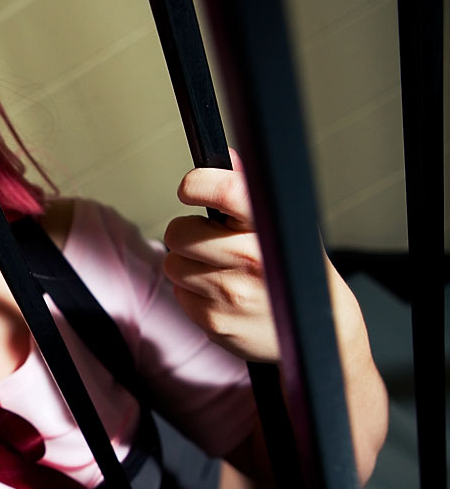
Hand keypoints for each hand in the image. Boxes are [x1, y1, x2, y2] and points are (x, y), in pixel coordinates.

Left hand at [163, 150, 280, 362]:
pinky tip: (220, 294)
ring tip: (217, 269)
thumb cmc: (296, 272)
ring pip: (173, 264)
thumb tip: (226, 156)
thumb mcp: (287, 227)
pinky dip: (192, 292)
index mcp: (272, 228)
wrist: (315, 332)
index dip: (199, 184)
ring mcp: (231, 293)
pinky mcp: (215, 321)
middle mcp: (251, 259)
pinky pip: (179, 294)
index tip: (190, 188)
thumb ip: (249, 192)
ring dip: (187, 265)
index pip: (227, 192)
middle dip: (186, 233)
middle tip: (205, 239)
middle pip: (179, 232)